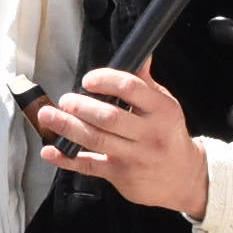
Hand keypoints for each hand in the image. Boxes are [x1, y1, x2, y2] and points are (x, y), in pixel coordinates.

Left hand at [35, 64, 210, 216]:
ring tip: (48, 115)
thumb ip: (145, 82)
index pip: (130, 88)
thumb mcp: (165, 106)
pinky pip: (90, 166)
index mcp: (161, 110)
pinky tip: (50, 151)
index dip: (104, 80)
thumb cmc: (168, 135)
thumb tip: (138, 54)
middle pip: (109, 117)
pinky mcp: (121, 176)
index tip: (88, 80)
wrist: (185, 178)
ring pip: (96, 140)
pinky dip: (67, 159)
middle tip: (65, 100)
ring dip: (67, 127)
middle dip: (81, 106)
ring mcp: (135, 157)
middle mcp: (149, 134)